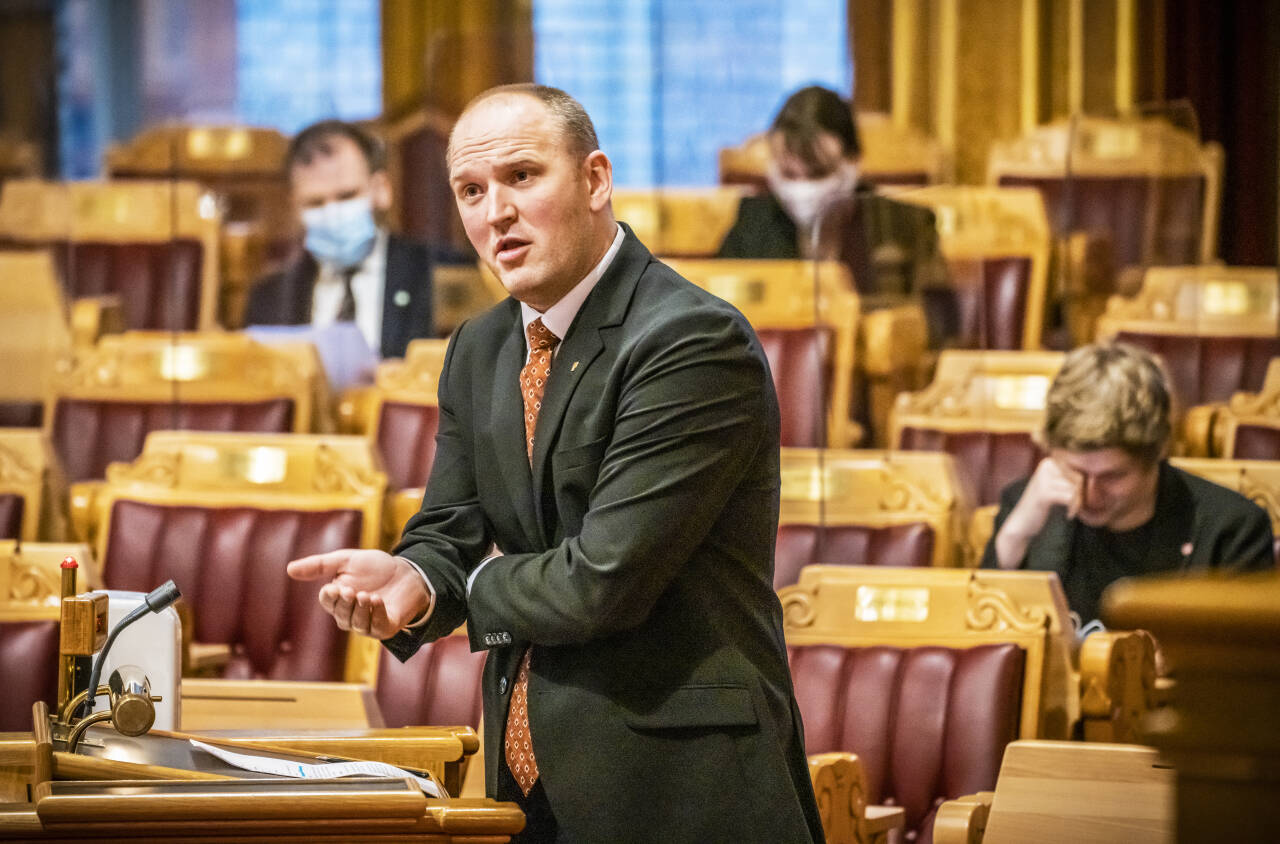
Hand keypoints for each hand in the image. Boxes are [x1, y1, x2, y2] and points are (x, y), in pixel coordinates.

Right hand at [286, 549, 430, 639]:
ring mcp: (368, 624)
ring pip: (357, 624)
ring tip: (366, 595)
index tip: (334, 587)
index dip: (330, 597)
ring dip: (360, 610)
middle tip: (350, 590)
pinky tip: (377, 601)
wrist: (407, 571)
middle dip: (345, 604)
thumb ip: (320, 565)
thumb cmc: (376, 568)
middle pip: (341, 616)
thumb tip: (289, 569)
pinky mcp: (386, 628)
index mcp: (338, 600)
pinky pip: (377, 627)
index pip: (327, 602)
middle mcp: (351, 615)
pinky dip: (376, 615)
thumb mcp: (346, 560)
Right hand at [1011, 456, 1081, 529]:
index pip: (1079, 469)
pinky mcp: (1044, 493)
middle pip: (1079, 477)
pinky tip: (1068, 515)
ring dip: (1078, 503)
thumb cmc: (1043, 506)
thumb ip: (1072, 478)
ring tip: (1071, 511)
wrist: (1022, 523)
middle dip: (1081, 495)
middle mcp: (1045, 466)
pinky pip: (1071, 498)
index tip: (1076, 498)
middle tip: (1074, 507)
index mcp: (1049, 462)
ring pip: (1076, 488)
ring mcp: (1043, 479)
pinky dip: (1073, 508)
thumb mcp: (1057, 487)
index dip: (1082, 486)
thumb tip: (1097, 476)